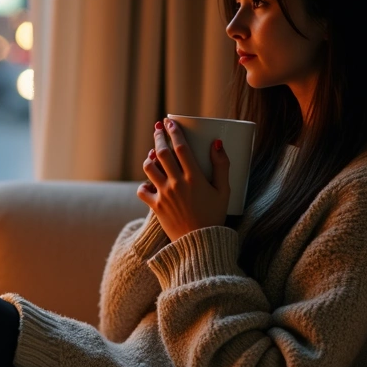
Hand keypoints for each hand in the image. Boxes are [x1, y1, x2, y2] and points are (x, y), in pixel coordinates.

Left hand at [136, 118, 230, 241]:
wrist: (201, 244)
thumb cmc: (215, 216)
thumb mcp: (224, 191)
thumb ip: (222, 166)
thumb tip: (217, 143)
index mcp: (195, 178)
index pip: (181, 148)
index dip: (174, 132)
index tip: (170, 122)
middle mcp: (177, 184)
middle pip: (162, 153)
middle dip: (159, 137)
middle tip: (158, 128)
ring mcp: (164, 195)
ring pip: (149, 168)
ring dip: (150, 158)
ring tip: (153, 154)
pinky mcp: (156, 207)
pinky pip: (142, 191)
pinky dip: (144, 185)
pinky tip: (149, 183)